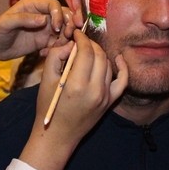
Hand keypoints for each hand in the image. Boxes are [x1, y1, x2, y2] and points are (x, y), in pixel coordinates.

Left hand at [0, 0, 76, 66]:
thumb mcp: (6, 23)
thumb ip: (24, 19)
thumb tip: (44, 19)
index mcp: (33, 5)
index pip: (53, 5)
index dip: (59, 14)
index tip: (57, 27)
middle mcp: (41, 15)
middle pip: (63, 15)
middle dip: (69, 24)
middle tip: (69, 36)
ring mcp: (44, 28)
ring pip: (63, 29)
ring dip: (65, 37)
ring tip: (57, 47)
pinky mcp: (44, 41)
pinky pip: (57, 43)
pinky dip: (57, 48)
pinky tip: (44, 53)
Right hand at [19, 30, 127, 169]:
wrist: (58, 135)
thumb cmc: (48, 107)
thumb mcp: (46, 80)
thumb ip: (55, 56)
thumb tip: (70, 45)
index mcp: (76, 83)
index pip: (85, 51)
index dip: (81, 38)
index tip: (76, 34)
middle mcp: (94, 89)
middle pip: (98, 55)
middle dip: (90, 44)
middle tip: (80, 42)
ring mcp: (105, 96)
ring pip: (108, 64)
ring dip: (99, 53)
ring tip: (88, 52)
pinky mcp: (110, 101)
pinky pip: (122, 81)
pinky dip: (122, 68)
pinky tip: (118, 59)